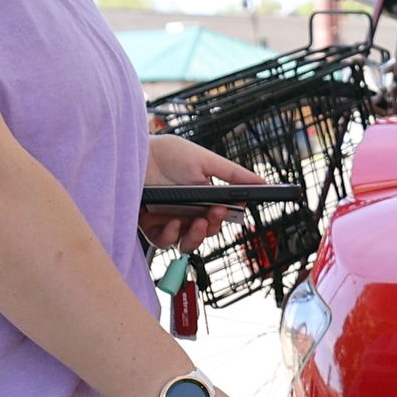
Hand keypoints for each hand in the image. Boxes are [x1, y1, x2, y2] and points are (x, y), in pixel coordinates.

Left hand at [140, 134, 271, 252]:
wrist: (134, 153)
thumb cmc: (167, 153)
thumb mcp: (205, 160)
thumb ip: (233, 173)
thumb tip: (261, 182)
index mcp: (202, 197)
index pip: (221, 215)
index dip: (230, 215)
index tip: (236, 207)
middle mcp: (187, 212)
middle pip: (208, 232)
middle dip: (216, 225)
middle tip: (217, 212)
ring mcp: (169, 221)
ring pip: (189, 243)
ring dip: (198, 236)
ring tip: (198, 221)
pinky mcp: (150, 227)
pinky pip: (165, 242)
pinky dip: (172, 236)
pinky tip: (174, 222)